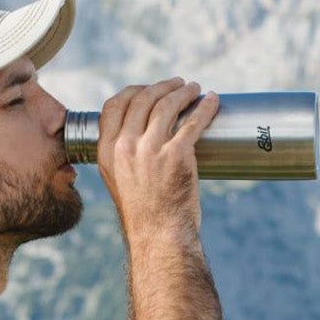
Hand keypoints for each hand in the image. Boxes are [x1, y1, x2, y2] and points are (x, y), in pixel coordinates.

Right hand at [94, 78, 218, 236]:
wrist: (159, 236)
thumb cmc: (144, 213)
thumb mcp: (119, 181)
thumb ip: (123, 158)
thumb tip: (139, 137)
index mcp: (107, 151)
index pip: (113, 106)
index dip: (133, 91)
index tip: (148, 89)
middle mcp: (125, 146)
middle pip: (142, 99)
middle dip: (162, 86)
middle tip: (179, 84)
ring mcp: (151, 150)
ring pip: (167, 105)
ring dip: (183, 92)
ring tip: (195, 89)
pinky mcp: (177, 155)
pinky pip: (193, 122)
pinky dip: (205, 107)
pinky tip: (212, 101)